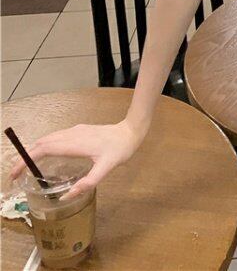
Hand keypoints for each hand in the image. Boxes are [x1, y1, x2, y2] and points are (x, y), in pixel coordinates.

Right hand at [6, 120, 145, 201]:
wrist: (131, 131)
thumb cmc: (120, 149)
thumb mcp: (106, 168)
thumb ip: (88, 182)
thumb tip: (67, 196)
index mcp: (74, 143)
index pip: (43, 149)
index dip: (26, 160)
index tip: (15, 174)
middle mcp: (71, 134)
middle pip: (41, 143)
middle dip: (24, 157)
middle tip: (15, 175)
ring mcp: (75, 130)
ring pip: (47, 138)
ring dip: (33, 150)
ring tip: (25, 167)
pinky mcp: (79, 130)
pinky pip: (55, 137)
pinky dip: (43, 146)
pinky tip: (45, 156)